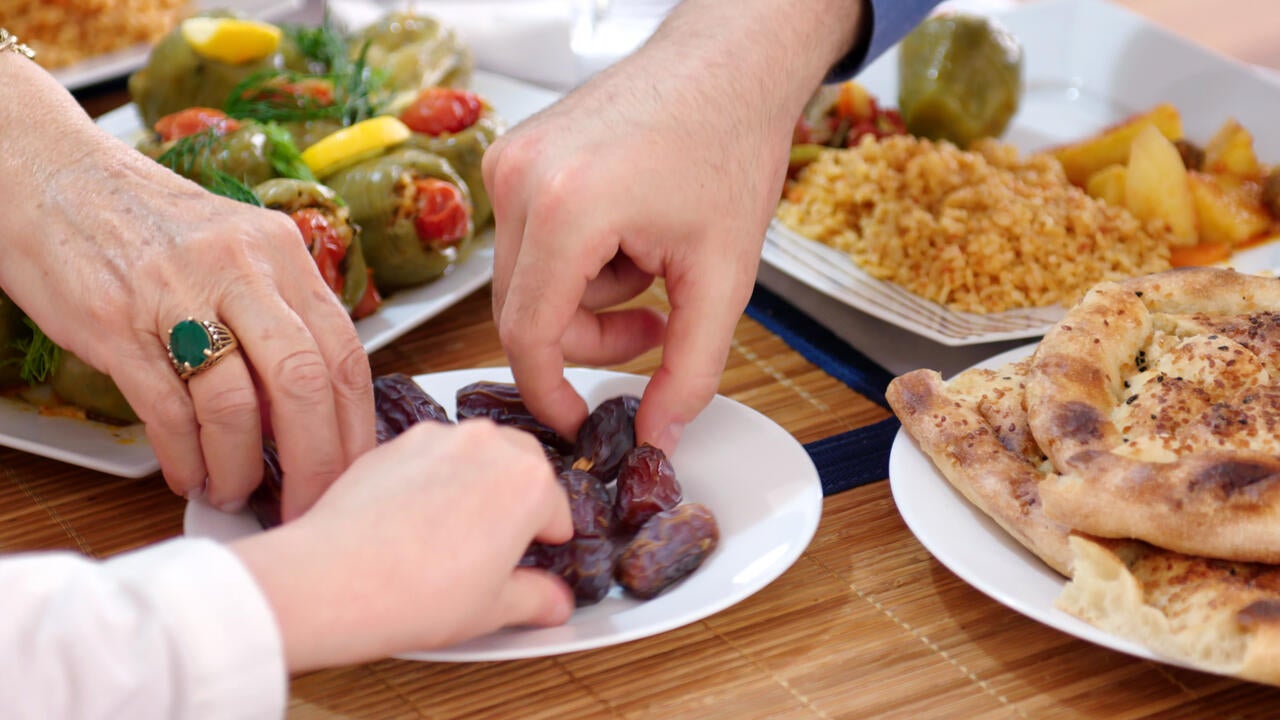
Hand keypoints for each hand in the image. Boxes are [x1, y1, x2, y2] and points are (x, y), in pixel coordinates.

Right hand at [1, 125, 373, 519]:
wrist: (49, 176)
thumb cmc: (150, 224)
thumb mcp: (236, 248)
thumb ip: (279, 314)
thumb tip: (310, 407)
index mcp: (280, 251)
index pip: (345, 352)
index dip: (354, 425)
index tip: (354, 470)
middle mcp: (238, 267)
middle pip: (303, 382)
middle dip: (314, 460)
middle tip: (308, 502)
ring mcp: (176, 293)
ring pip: (235, 403)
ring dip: (240, 466)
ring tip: (234, 492)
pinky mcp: (116, 322)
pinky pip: (167, 409)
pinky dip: (184, 455)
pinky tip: (188, 474)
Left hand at [232, 419, 573, 671]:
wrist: (332, 581)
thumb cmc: (416, 593)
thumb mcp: (494, 609)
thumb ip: (537, 598)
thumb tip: (553, 603)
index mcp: (529, 481)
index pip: (558, 510)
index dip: (547, 542)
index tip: (532, 560)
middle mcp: (488, 444)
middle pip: (523, 465)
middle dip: (518, 498)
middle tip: (497, 544)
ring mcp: (437, 437)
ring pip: (474, 453)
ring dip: (475, 481)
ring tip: (451, 532)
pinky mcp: (392, 442)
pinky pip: (429, 456)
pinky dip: (431, 479)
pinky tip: (412, 522)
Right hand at [483, 49, 794, 453]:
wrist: (726, 63)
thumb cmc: (729, 145)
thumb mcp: (723, 274)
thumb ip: (691, 368)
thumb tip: (658, 433)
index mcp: (566, 207)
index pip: (529, 335)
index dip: (552, 393)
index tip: (579, 421)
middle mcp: (520, 179)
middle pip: (524, 312)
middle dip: (590, 336)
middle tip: (656, 326)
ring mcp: (510, 161)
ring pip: (527, 280)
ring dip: (590, 294)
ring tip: (652, 257)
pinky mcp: (514, 154)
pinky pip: (529, 241)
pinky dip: (577, 257)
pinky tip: (628, 229)